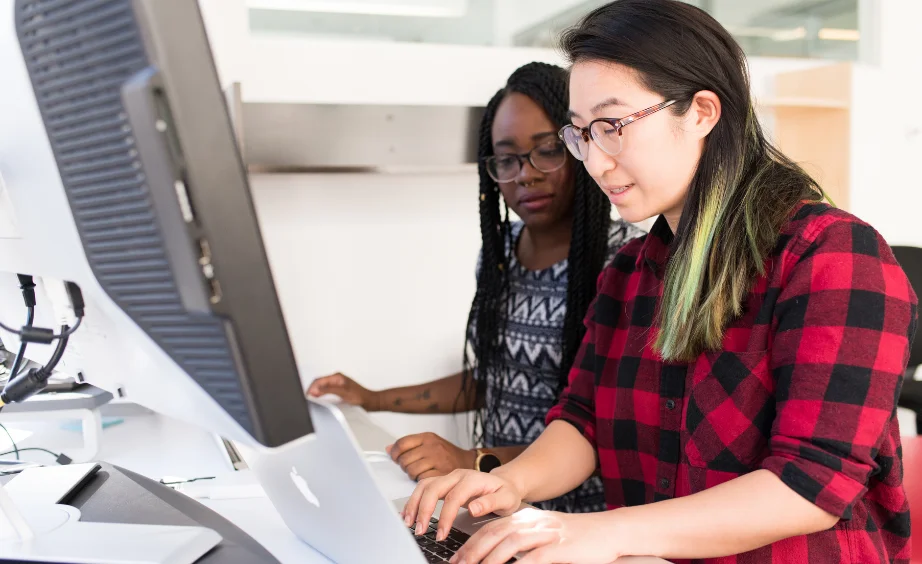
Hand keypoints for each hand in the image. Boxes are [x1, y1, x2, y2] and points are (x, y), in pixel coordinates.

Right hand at [305, 373, 378, 409]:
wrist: (370, 402)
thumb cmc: (361, 397)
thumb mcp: (343, 393)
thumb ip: (329, 390)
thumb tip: (316, 389)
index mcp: (337, 377)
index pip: (318, 380)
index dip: (311, 388)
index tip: (307, 396)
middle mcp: (336, 379)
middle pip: (318, 383)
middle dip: (311, 390)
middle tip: (307, 399)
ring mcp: (337, 384)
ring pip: (321, 387)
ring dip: (315, 392)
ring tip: (311, 400)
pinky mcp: (337, 390)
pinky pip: (325, 391)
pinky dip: (320, 395)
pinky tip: (319, 400)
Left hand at [387, 432, 475, 480]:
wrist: (469, 462)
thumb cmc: (448, 454)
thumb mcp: (430, 442)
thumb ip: (409, 445)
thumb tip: (389, 449)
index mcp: (427, 437)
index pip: (402, 443)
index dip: (395, 453)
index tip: (394, 457)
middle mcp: (432, 447)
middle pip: (404, 459)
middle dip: (404, 466)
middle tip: (411, 467)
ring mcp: (437, 460)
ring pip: (411, 471)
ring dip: (412, 475)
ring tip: (420, 473)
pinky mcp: (442, 473)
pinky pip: (422, 480)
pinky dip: (422, 481)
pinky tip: (427, 478)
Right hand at [402, 469, 524, 540]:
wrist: (505, 483)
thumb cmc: (505, 493)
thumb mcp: (506, 499)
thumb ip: (490, 503)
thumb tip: (472, 509)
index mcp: (472, 479)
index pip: (453, 497)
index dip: (445, 516)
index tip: (441, 534)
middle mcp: (457, 475)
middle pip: (433, 488)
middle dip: (423, 510)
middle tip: (420, 530)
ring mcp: (448, 478)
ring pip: (424, 485)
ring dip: (414, 503)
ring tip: (409, 523)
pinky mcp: (443, 483)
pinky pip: (424, 488)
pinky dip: (414, 500)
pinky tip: (410, 514)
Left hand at [450, 509, 622, 563]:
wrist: (609, 531)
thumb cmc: (577, 538)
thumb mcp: (545, 535)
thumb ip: (523, 543)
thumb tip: (498, 556)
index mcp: (526, 518)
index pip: (490, 528)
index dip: (470, 543)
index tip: (456, 558)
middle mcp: (532, 522)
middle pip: (494, 534)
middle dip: (471, 552)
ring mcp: (545, 533)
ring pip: (509, 544)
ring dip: (488, 560)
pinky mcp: (559, 547)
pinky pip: (533, 558)